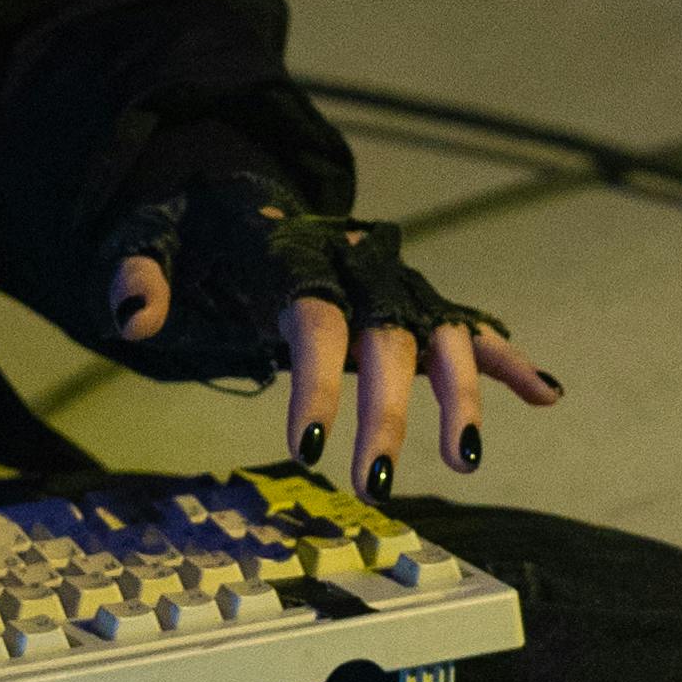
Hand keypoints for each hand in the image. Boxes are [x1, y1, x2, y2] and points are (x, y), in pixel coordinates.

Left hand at [102, 230, 560, 501]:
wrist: (237, 193)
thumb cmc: (194, 234)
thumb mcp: (151, 240)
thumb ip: (139, 273)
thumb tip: (133, 313)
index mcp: (296, 252)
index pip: (314, 320)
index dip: (315, 385)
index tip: (308, 451)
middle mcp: (358, 263)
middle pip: (386, 338)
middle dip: (388, 414)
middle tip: (376, 487)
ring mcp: (393, 281)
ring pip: (440, 334)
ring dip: (462, 395)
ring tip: (465, 460)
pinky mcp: (413, 298)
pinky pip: (470, 327)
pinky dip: (510, 358)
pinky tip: (548, 396)